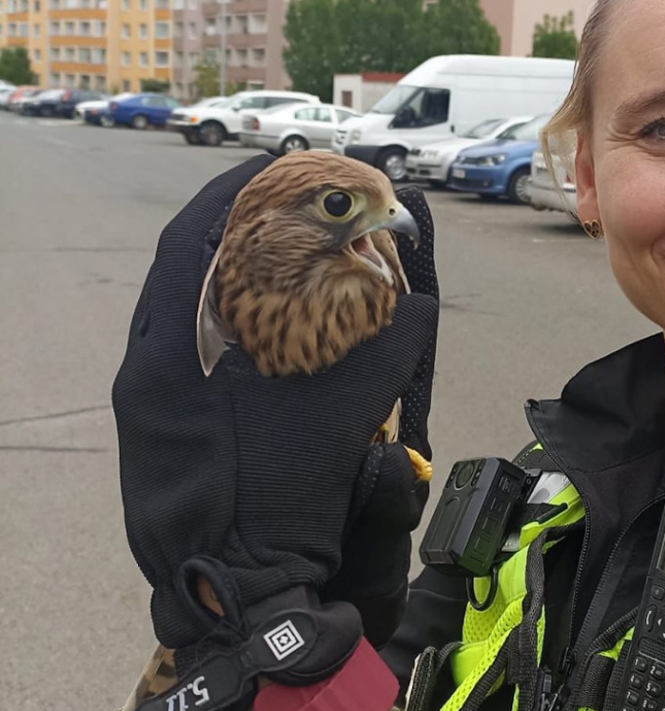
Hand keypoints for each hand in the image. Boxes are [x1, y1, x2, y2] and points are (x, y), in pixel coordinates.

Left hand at [113, 156, 438, 694]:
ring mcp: (152, 389)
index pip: (191, 243)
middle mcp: (151, 364)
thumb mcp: (342, 423)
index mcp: (174, 356)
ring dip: (238, 267)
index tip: (277, 164)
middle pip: (185, 265)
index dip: (234, 194)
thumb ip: (384, 353)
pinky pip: (196, 342)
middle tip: (295, 198)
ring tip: (290, 242)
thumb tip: (422, 302)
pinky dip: (237, 315)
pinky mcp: (163, 413)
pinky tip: (279, 310)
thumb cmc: (286, 506)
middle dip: (240, 224)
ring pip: (188, 302)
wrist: (246, 590)